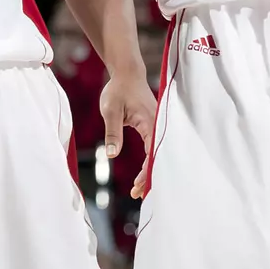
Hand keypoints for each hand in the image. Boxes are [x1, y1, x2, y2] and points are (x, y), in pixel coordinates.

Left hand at [100, 71, 156, 199]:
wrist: (126, 74)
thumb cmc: (118, 90)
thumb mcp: (110, 110)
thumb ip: (112, 132)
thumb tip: (111, 155)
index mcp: (151, 121)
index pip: (152, 153)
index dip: (147, 172)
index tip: (138, 186)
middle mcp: (159, 125)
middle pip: (158, 157)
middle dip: (150, 177)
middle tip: (137, 194)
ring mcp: (158, 126)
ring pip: (158, 154)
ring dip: (150, 171)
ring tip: (138, 189)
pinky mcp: (154, 126)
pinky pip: (154, 147)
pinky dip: (150, 162)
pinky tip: (144, 173)